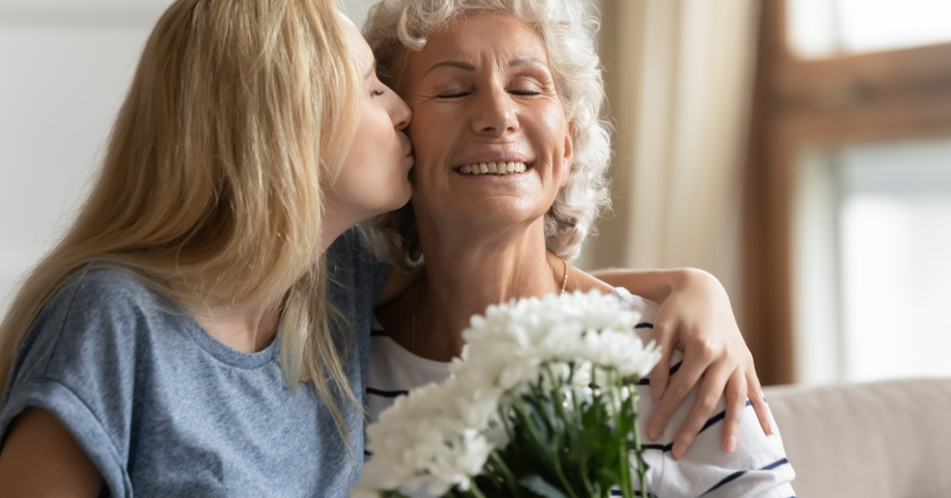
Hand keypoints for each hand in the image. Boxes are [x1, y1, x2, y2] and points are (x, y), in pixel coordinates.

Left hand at [643, 268, 771, 458]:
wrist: (704, 288)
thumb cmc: (678, 308)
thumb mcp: (662, 327)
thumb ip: (659, 359)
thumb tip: (657, 393)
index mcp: (702, 348)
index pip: (680, 388)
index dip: (665, 411)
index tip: (652, 431)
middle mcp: (725, 357)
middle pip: (707, 400)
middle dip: (691, 428)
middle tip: (678, 452)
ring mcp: (738, 360)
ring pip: (735, 399)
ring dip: (733, 426)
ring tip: (728, 450)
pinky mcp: (746, 360)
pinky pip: (755, 389)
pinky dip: (762, 411)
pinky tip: (767, 432)